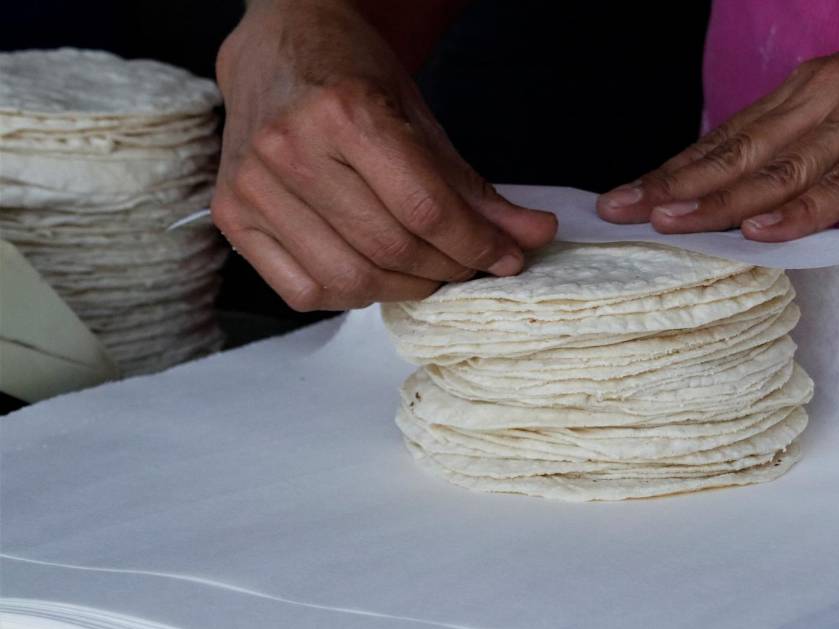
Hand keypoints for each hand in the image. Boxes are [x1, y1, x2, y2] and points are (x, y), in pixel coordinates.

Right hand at [213, 0, 555, 309]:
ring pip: (349, 277)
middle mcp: (289, 149)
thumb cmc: (352, 77)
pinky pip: (303, 290)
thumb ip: (474, 186)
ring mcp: (253, 186)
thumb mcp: (421, 118)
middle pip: (390, 247)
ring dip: (404, 287)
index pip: (425, 208)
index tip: (506, 256)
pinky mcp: (232, 216)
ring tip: (426, 269)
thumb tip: (532, 234)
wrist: (282, 50)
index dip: (476, 244)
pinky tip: (373, 271)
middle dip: (446, 268)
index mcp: (343, 112)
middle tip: (469, 264)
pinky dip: (351, 294)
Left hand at [596, 5, 838, 240]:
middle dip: (675, 184)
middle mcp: (828, 93)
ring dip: (720, 199)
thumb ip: (813, 141)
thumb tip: (758, 189)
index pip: (729, 136)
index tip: (629, 195)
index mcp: (811, 88)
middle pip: (738, 149)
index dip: (675, 168)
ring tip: (670, 223)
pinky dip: (801, 208)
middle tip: (622, 212)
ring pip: (780, 165)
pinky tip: (762, 230)